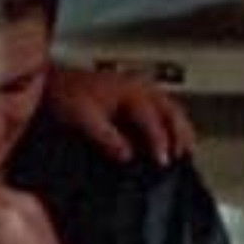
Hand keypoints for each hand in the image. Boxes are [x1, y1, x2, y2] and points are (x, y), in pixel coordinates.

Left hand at [46, 64, 195, 163]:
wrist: (56, 81)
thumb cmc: (67, 96)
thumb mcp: (83, 117)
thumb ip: (105, 137)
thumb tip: (126, 155)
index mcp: (130, 92)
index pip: (152, 118)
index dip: (159, 141)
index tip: (164, 162)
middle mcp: (140, 87)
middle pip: (171, 110)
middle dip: (180, 134)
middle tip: (182, 158)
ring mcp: (140, 88)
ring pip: (171, 107)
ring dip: (181, 128)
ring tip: (187, 150)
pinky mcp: (136, 94)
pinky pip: (163, 106)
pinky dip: (172, 122)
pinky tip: (172, 136)